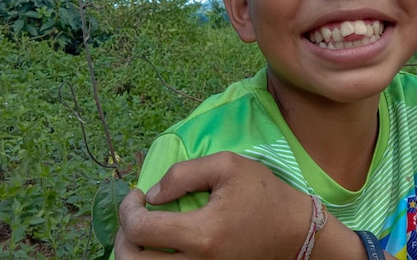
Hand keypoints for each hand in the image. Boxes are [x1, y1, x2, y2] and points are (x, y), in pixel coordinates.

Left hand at [114, 152, 311, 258]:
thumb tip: (152, 195)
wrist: (294, 231)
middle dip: (122, 236)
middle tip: (133, 214)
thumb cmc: (263, 194)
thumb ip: (184, 174)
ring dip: (132, 254)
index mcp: (202, 235)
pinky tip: (158, 246)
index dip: (127, 209)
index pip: (141, 230)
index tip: (137, 194)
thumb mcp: (228, 166)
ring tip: (141, 231)